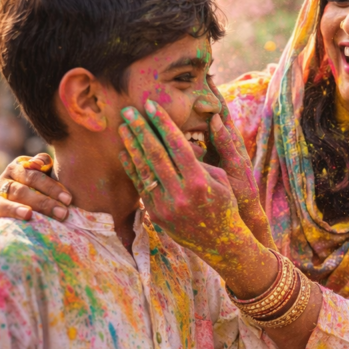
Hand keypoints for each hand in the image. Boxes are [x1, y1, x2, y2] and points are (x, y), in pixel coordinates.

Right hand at [0, 154, 72, 232]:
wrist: (26, 200)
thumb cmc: (41, 185)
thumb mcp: (45, 172)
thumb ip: (44, 163)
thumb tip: (39, 163)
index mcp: (16, 169)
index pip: (33, 176)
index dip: (51, 187)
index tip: (68, 199)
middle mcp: (2, 183)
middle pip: (20, 191)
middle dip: (42, 202)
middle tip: (62, 213)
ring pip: (0, 204)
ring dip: (14, 209)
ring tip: (29, 215)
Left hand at [118, 100, 270, 284]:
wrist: (221, 242)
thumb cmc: (225, 204)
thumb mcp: (222, 179)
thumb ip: (199, 161)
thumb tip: (177, 145)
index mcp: (199, 181)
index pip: (176, 145)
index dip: (162, 123)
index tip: (150, 105)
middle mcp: (180, 194)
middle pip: (155, 154)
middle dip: (141, 129)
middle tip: (129, 111)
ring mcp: (166, 206)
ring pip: (143, 170)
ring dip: (131, 146)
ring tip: (123, 127)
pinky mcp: (157, 215)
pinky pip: (141, 186)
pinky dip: (132, 167)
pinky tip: (125, 152)